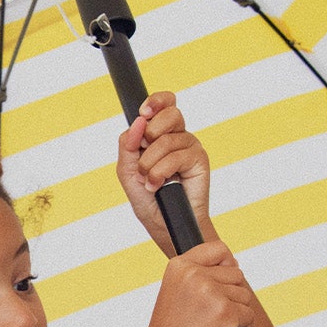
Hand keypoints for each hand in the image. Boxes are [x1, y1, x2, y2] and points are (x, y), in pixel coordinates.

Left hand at [116, 90, 210, 255]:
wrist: (164, 225)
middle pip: (169, 113)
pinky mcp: (200, 160)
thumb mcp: (127, 171)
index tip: (143, 112)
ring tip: (149, 181)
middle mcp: (178, 136)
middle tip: (144, 158)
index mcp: (161, 133)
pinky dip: (160, 172)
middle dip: (150, 134)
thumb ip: (127, 145)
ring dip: (150, 163)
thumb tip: (137, 122)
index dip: (156, 101)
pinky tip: (157, 184)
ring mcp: (190, 147)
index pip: (165, 103)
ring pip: (168, 139)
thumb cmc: (148, 199)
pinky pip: (177, 155)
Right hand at [140, 239, 255, 326]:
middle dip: (230, 295)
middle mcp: (194, 275)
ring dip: (237, 312)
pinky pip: (249, 315)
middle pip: (236, 274)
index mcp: (179, 266)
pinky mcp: (227, 313)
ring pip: (244, 295)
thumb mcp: (174, 292)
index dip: (226, 264)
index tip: (220, 284)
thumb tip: (235, 263)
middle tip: (211, 315)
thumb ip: (197, 274)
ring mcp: (212, 293)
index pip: (218, 249)